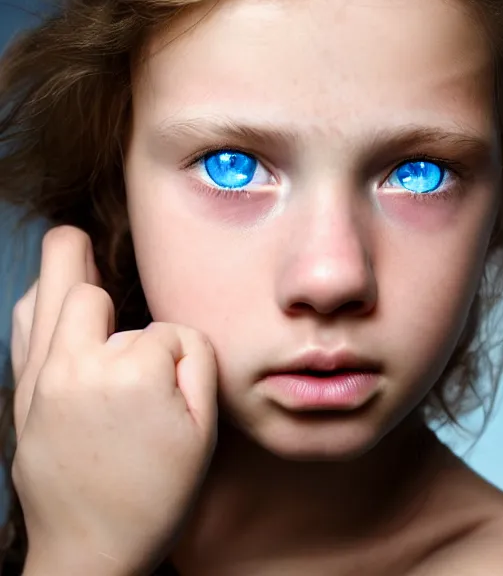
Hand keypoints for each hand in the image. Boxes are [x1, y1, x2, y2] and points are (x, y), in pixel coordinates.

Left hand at [11, 226, 218, 575]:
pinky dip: (40, 301)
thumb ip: (198, 361)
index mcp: (130, 374)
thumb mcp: (204, 429)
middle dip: (103, 275)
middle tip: (95, 234)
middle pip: (88, 290)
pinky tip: (52, 295)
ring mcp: (40, 379)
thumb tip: (174, 331)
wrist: (90, 553)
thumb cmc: (154, 495)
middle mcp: (76, 366)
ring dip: (65, 271)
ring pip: (47, 297)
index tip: (179, 386)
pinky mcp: (21, 396)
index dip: (181, 352)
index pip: (164, 331)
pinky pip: (23, 327)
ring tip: (75, 245)